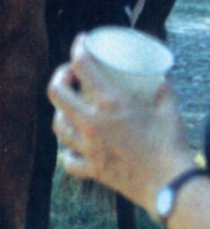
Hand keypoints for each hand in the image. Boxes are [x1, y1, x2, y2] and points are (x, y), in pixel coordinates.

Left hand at [47, 35, 192, 212]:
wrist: (170, 187)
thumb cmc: (171, 147)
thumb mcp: (170, 110)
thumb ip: (164, 91)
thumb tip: (161, 79)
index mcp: (111, 104)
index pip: (83, 66)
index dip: (78, 47)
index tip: (82, 41)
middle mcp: (92, 123)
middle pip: (57, 92)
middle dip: (60, 77)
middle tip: (69, 74)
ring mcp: (88, 147)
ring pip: (58, 125)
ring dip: (61, 112)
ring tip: (70, 108)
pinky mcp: (92, 169)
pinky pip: (68, 160)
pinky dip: (69, 153)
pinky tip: (75, 148)